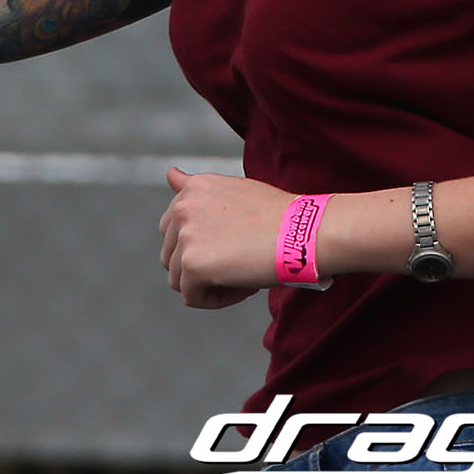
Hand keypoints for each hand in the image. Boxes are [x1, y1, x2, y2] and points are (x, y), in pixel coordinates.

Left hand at [159, 165, 288, 308]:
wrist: (305, 232)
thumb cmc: (281, 217)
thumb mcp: (234, 191)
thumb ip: (197, 188)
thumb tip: (169, 173)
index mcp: (193, 188)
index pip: (173, 230)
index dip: (203, 246)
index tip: (234, 246)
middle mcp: (183, 207)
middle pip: (171, 255)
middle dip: (201, 266)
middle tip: (240, 263)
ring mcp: (185, 235)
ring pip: (179, 279)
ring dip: (209, 284)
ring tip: (243, 273)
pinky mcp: (192, 264)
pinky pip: (191, 297)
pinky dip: (217, 299)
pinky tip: (244, 286)